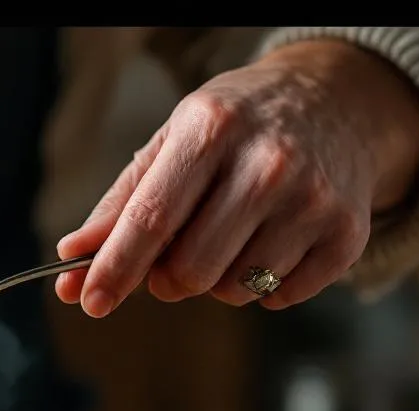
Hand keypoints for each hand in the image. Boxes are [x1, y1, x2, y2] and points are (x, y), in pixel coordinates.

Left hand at [55, 39, 418, 316]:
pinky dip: (264, 287)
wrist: (338, 100)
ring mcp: (313, 197)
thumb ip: (119, 207)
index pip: (151, 218)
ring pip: (235, 290)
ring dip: (217, 281)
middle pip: (190, 269)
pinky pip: (281, 297)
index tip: (90, 302)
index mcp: (210, 129)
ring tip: (231, 237)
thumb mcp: (173, 144)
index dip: (115, 268)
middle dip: (168, 279)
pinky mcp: (348, 230)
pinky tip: (270, 244)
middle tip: (175, 256)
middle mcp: (267, 162)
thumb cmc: (236, 128)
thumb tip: (70, 260)